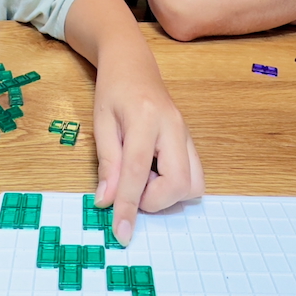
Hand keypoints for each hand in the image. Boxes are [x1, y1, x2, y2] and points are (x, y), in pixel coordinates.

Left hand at [91, 52, 204, 245]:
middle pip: (179, 182)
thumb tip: (106, 201)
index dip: (128, 206)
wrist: (133, 62)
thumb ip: (107, 162)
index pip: (138, 171)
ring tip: (143, 178)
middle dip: (155, 199)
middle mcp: (173, 126)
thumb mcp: (100, 121)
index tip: (121, 233)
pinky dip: (174, 184)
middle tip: (130, 187)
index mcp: (145, 117)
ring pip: (195, 183)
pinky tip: (154, 171)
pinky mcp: (190, 139)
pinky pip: (194, 174)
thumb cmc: (113, 88)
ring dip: (168, 193)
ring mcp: (186, 132)